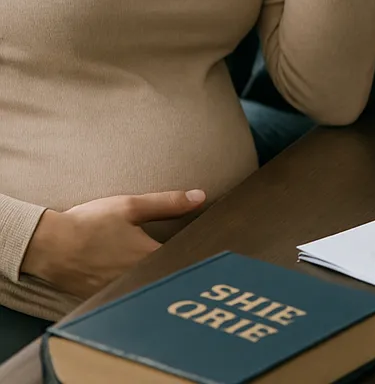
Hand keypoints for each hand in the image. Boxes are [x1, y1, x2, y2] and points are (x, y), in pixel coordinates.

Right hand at [20, 190, 205, 298]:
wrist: (48, 246)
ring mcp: (118, 292)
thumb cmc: (90, 224)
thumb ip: (169, 203)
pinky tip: (132, 277)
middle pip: (165, 277)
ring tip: (159, 269)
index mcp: (148, 257)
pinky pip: (125, 295)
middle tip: (185, 260)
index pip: (182, 261)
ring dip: (154, 279)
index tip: (203, 249)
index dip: (193, 254)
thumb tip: (200, 197)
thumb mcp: (131, 206)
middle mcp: (135, 280)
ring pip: (146, 288)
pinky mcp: (101, 299)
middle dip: (175, 269)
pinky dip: (133, 288)